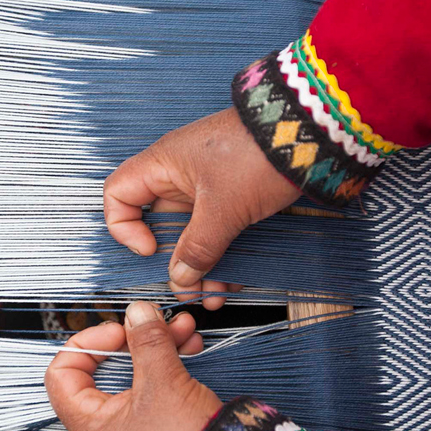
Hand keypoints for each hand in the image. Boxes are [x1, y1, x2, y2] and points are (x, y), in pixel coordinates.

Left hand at [45, 302, 222, 430]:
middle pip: (104, 369)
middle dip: (133, 339)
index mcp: (90, 424)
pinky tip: (190, 345)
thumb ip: (146, 341)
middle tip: (154, 322)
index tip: (117, 331)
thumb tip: (136, 312)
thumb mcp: (163, 383)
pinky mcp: (159, 425)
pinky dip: (170, 364)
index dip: (87, 344)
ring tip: (183, 327)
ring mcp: (134, 427)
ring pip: (135, 374)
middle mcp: (107, 428)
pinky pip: (156, 387)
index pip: (63, 374)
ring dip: (157, 346)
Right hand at [103, 107, 300, 308]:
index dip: (125, 227)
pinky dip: (223, 256)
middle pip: (160, 225)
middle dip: (174, 262)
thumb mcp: (224, 208)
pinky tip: (234, 281)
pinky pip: (218, 231)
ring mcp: (208, 185)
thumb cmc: (259, 155)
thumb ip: (198, 246)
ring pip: (192, 234)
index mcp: (163, 164)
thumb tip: (180, 277)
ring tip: (215, 296)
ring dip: (201, 267)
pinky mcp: (234, 195)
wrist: (311, 134)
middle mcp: (180, 174)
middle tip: (189, 289)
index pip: (119, 194)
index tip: (151, 250)